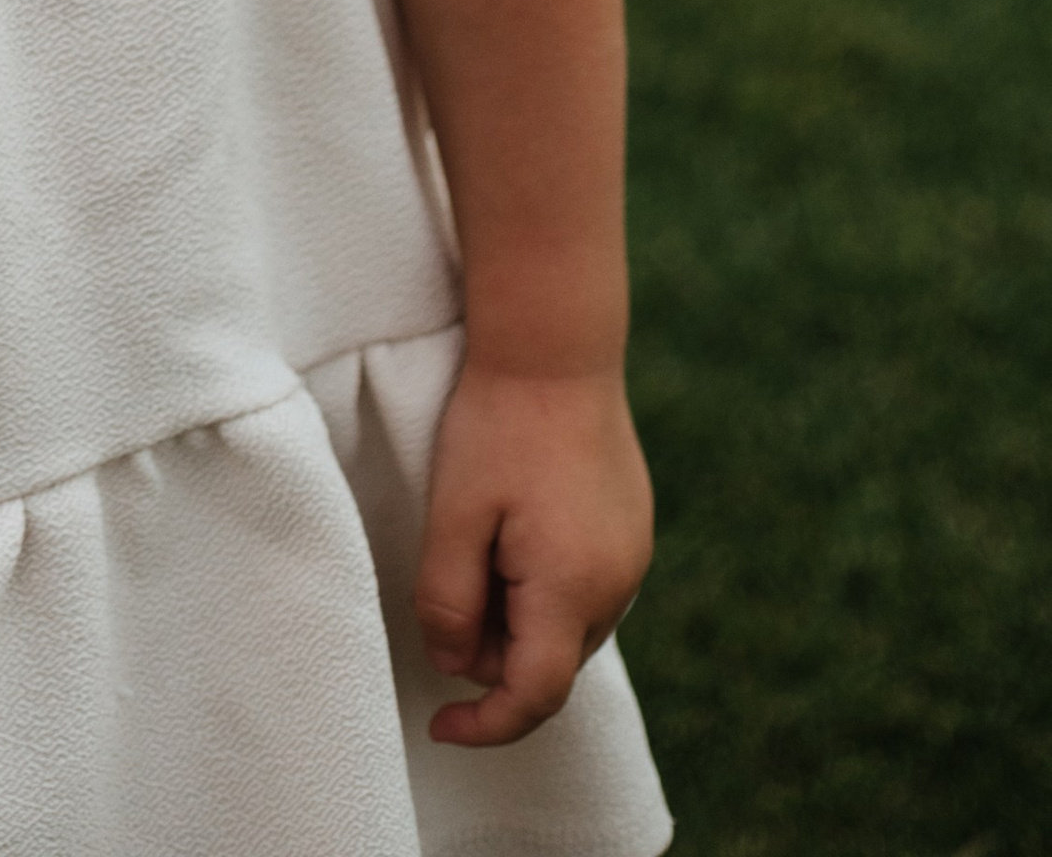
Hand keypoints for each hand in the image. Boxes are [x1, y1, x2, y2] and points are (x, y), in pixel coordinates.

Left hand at [414, 362, 651, 748]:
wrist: (557, 346)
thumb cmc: (498, 424)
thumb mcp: (453, 513)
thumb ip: (446, 600)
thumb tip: (452, 665)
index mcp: (572, 590)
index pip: (532, 696)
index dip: (485, 725)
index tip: (439, 728)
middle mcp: (617, 586)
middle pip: (548, 662)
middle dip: (490, 650)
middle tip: (446, 580)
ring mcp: (633, 557)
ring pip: (566, 626)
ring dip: (517, 614)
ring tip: (478, 538)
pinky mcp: (633, 529)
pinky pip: (585, 587)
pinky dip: (542, 584)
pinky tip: (513, 525)